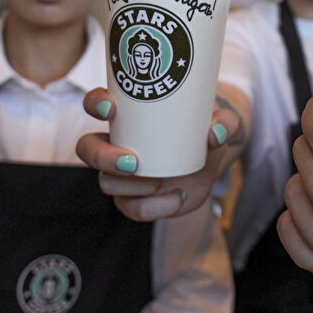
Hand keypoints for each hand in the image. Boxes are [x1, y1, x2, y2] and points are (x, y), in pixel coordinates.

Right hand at [75, 83, 249, 221]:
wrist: (210, 160)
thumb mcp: (220, 121)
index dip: (95, 104)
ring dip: (130, 186)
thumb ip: (225, 122)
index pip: (96, 104)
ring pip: (106, 182)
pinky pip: (133, 208)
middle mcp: (116, 143)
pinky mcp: (135, 199)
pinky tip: (178, 196)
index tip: (111, 108)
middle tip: (133, 161)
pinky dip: (154, 207)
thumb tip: (215, 134)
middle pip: (87, 148)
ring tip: (159, 181)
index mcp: (128, 115)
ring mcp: (122, 174)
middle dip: (102, 156)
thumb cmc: (204, 129)